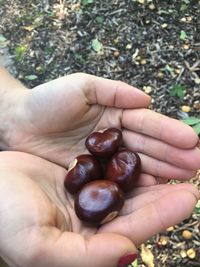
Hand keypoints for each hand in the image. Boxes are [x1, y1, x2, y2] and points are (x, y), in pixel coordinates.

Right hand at [0, 151, 197, 266]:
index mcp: (87, 243)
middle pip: (136, 206)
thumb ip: (86, 258)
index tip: (189, 197)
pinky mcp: (80, 174)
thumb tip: (129, 253)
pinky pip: (110, 165)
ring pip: (127, 184)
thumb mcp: (39, 247)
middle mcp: (91, 221)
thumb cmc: (5, 218)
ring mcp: (86, 196)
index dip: (161, 214)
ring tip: (179, 158)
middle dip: (165, 192)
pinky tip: (143, 149)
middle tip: (193, 174)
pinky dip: (128, 158)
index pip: (132, 230)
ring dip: (152, 172)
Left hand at [3, 73, 199, 183]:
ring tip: (184, 179)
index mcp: (114, 114)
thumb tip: (147, 99)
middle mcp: (113, 137)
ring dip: (161, 172)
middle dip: (172, 155)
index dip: (169, 132)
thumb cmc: (46, 101)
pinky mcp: (92, 174)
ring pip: (136, 165)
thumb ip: (114, 91)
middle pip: (146, 147)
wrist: (17, 123)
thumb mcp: (81, 86)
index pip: (145, 123)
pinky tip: (155, 190)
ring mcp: (104, 158)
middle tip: (196, 166)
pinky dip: (136, 186)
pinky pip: (117, 180)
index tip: (192, 141)